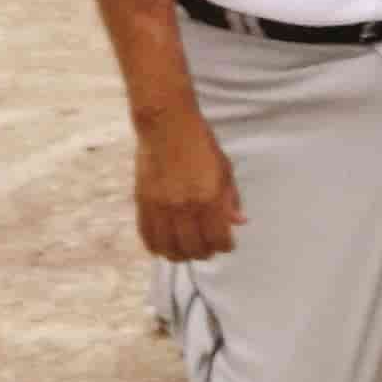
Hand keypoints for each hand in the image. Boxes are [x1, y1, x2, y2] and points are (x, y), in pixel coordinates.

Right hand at [135, 112, 242, 259]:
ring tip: (188, 250)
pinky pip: (147, 236)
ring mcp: (160, 207)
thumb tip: (240, 222)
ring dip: (181, 254)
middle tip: (209, 248)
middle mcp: (184, 207)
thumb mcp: (225, 169)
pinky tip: (165, 246)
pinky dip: (157, 247)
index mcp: (208, 198)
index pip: (217, 238)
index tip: (227, 244)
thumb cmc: (201, 145)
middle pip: (193, 248)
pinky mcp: (142, 204)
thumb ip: (231, 198)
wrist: (166, 127)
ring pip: (169, 248)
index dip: (225, 246)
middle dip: (205, 252)